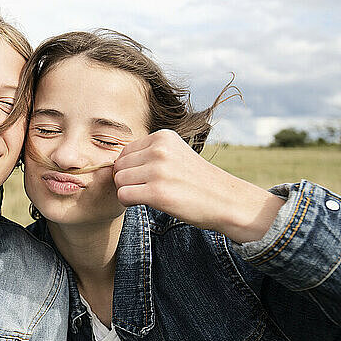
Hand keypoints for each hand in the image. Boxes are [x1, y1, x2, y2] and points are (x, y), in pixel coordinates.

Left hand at [113, 129, 284, 242]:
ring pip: (119, 180)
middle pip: (119, 166)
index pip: (125, 151)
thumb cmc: (197, 180)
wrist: (227, 200)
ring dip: (128, 191)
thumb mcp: (176, 154)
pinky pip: (124, 195)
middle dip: (127, 180)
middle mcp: (159, 150)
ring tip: (149, 195)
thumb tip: (114, 163)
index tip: (146, 178)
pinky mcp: (157, 193)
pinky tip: (147, 203)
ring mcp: (158, 171)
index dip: (130, 168)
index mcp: (163, 137)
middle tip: (146, 189)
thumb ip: (149, 153)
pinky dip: (129, 202)